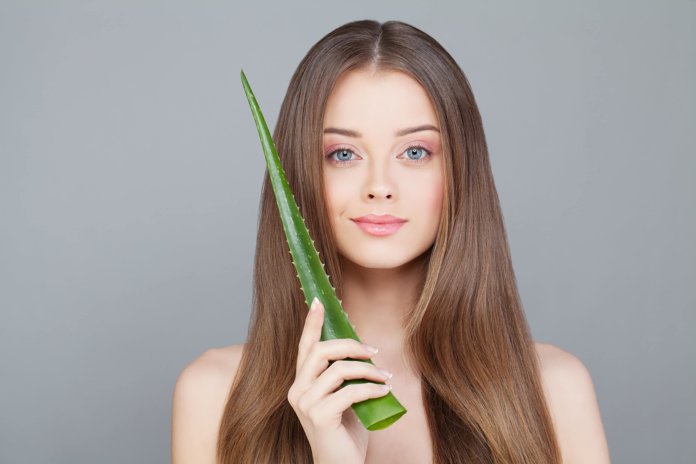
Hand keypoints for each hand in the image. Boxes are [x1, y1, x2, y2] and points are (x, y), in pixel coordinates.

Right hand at [287, 297, 393, 463]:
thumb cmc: (345, 433)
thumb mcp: (344, 397)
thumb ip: (344, 376)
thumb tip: (361, 348)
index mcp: (301, 384)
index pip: (304, 347)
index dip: (311, 323)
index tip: (319, 301)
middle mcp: (297, 391)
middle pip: (320, 351)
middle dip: (350, 345)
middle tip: (374, 352)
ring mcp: (305, 404)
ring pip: (338, 369)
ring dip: (367, 369)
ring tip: (385, 378)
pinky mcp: (318, 416)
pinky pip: (350, 391)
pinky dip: (372, 388)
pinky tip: (385, 392)